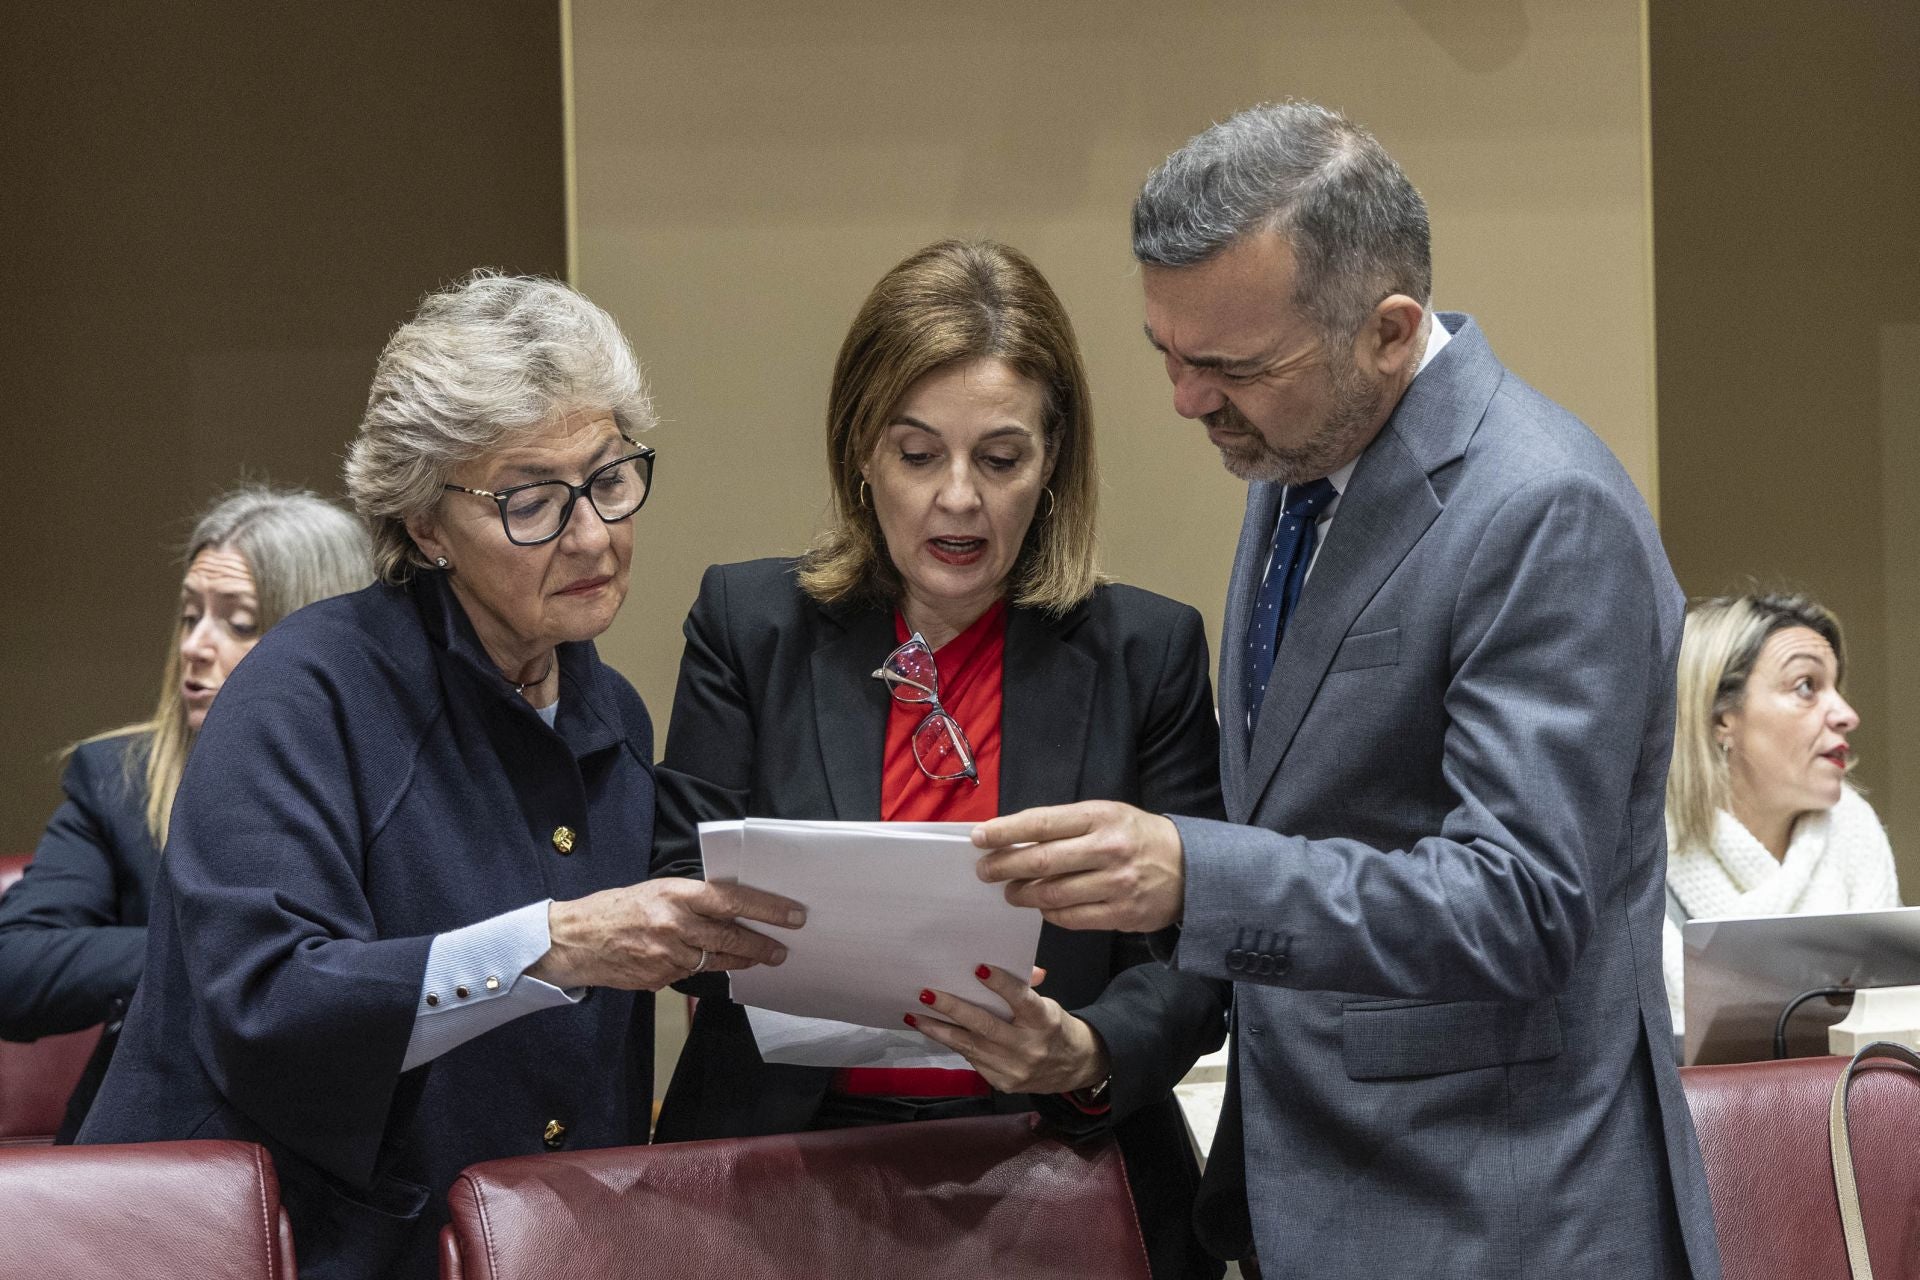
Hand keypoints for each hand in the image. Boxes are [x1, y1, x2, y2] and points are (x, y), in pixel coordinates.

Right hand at [527, 877, 804, 991]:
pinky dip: (698, 969)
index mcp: (675, 895)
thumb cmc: (615, 908)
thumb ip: (691, 900)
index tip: (793, 916)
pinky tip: (699, 962)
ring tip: (756, 958)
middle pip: (731, 939)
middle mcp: (674, 925)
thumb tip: (730, 908)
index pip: (733, 901)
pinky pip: (690, 975)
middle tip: (781, 950)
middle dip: (762, 946)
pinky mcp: (660, 979)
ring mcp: (667, 956)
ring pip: (715, 962)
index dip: (767, 909)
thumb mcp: (655, 890)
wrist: (573, 941)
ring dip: (738, 961)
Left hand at [906, 965, 1110, 1095]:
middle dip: (953, 1009)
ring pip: (970, 1046)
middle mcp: (1029, 1047)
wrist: (1074, 1069)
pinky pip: (972, 1060)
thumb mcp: (1048, 1005)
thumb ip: (1025, 989)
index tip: (978, 968)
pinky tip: (932, 1031)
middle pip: (985, 1026)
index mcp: (1045, 1020)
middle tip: (926, 993)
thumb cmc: (1053, 1027)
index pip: (1021, 999)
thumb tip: (1004, 967)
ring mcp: (1015, 1069)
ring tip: (914, 1015)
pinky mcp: (1003, 1083)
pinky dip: (952, 1044)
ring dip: (938, 1030)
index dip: (1001, 984)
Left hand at [972, 800, 1184, 931]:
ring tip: (1011, 891)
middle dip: (1004, 866)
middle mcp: (1108, 848)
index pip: (1042, 822)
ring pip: (1052, 893)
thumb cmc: (1137, 837)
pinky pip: (1071, 918)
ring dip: (1023, 894)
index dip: (1005, 831)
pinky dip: (1049, 913)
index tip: (979, 837)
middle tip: (984, 871)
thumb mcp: (1107, 816)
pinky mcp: (1122, 914)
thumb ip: (1066, 826)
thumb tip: (1013, 838)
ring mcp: (1117, 884)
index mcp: (1101, 816)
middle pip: (1041, 860)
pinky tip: (1042, 906)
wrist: (1191, 869)